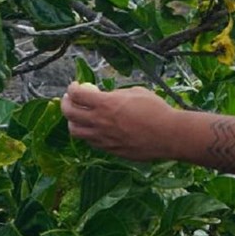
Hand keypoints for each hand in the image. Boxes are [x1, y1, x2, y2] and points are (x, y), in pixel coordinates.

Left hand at [60, 82, 175, 160]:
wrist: (168, 135)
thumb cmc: (155, 109)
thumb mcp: (135, 92)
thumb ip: (116, 94)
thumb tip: (106, 95)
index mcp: (105, 104)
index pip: (76, 94)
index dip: (72, 88)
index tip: (75, 85)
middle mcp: (100, 122)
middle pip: (69, 113)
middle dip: (66, 103)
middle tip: (69, 99)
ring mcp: (103, 138)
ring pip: (75, 131)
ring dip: (73, 121)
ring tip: (78, 116)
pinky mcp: (110, 150)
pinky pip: (91, 142)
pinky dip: (88, 133)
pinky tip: (95, 128)